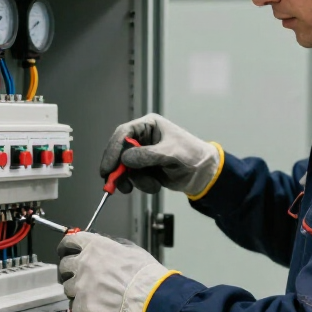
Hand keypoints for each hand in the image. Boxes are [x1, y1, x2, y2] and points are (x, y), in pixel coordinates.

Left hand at [57, 231, 173, 311]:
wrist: (148, 296)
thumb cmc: (144, 274)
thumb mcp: (130, 249)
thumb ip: (111, 246)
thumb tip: (105, 246)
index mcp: (94, 247)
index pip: (69, 241)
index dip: (66, 247)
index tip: (65, 251)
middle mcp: (84, 264)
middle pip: (64, 266)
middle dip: (69, 271)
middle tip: (77, 276)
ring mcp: (81, 285)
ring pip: (68, 288)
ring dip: (77, 291)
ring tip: (93, 295)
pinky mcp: (83, 305)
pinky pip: (76, 307)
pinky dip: (84, 309)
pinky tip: (96, 308)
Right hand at [99, 113, 221, 196]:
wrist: (203, 174)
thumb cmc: (191, 155)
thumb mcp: (170, 153)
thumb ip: (148, 155)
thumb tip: (125, 160)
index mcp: (148, 125)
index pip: (123, 134)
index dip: (113, 150)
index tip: (108, 168)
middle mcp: (142, 138)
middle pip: (119, 152)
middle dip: (119, 169)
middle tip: (115, 184)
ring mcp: (142, 155)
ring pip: (125, 168)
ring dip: (135, 180)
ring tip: (152, 185)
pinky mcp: (145, 169)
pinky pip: (134, 178)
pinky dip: (142, 185)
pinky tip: (156, 185)